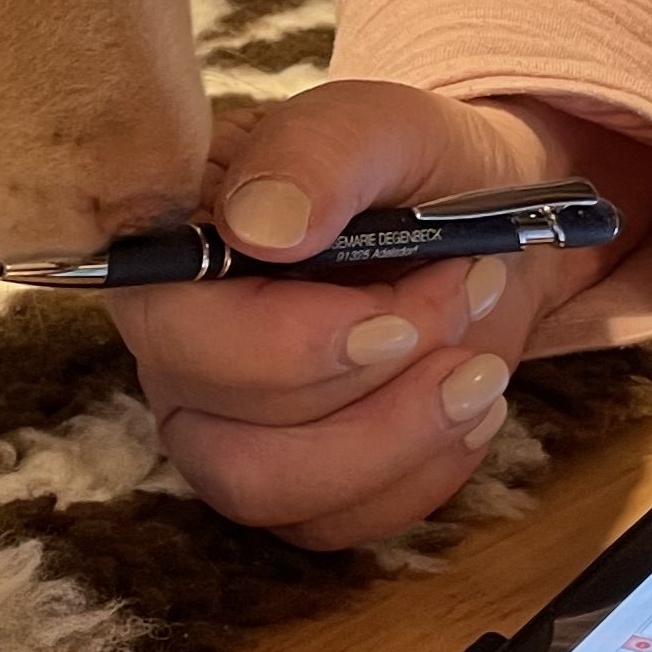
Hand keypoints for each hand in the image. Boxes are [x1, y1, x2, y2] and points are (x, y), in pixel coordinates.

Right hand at [112, 79, 651, 549]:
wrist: (483, 224)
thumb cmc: (414, 167)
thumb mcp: (384, 126)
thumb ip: (320, 153)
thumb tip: (257, 226)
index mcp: (172, 245)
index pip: (168, 327)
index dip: (277, 349)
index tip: (392, 320)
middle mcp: (178, 348)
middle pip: (218, 438)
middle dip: (368, 387)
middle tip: (466, 292)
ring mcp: (223, 426)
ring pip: (271, 494)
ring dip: (398, 439)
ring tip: (482, 365)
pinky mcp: (286, 480)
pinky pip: (334, 525)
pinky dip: (422, 472)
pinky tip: (473, 405)